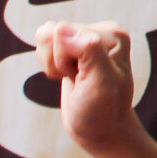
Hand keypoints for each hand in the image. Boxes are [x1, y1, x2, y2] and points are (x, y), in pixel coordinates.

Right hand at [39, 21, 140, 157]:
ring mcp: (87, 38)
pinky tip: (68, 76)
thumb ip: (88, 51)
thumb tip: (61, 27)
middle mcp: (102, 31)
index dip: (65, 61)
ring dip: (52, 65)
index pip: (64, 33)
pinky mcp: (73, 47)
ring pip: (45, 37)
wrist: (102, 130)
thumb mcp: (101, 84)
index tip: (84, 79)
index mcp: (113, 34)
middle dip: (57, 62)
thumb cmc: (102, 111)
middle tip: (78, 81)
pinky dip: (50, 66)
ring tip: (74, 79)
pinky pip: (43, 45)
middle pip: (52, 32)